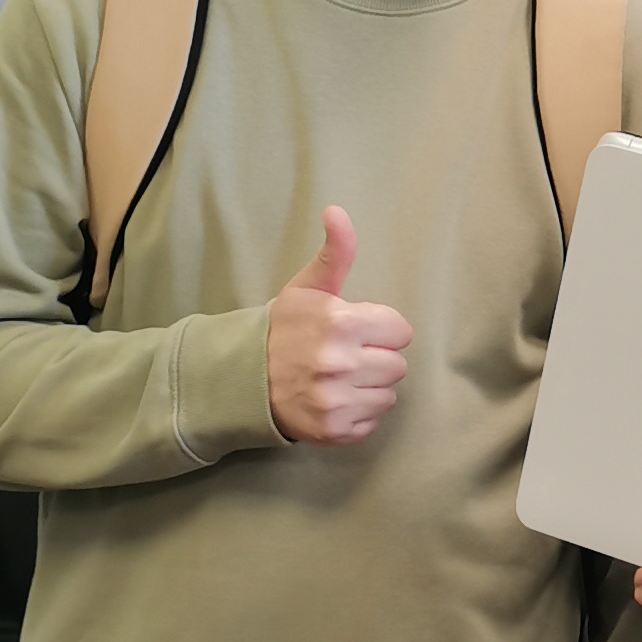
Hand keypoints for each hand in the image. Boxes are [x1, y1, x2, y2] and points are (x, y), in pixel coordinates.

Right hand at [266, 207, 412, 444]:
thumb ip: (334, 252)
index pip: (400, 331)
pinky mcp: (333, 430)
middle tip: (346, 356)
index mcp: (341, 322)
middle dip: (376, 358)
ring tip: (338, 379)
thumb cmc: (282, 329)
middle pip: (398, 365)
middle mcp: (341, 363)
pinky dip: (357, 415)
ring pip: (388, 395)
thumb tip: (337, 211)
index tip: (356, 331)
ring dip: (369, 388)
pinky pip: (372, 423)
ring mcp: (336, 400)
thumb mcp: (307, 287)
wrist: (241, 378)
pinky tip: (333, 400)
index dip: (380, 330)